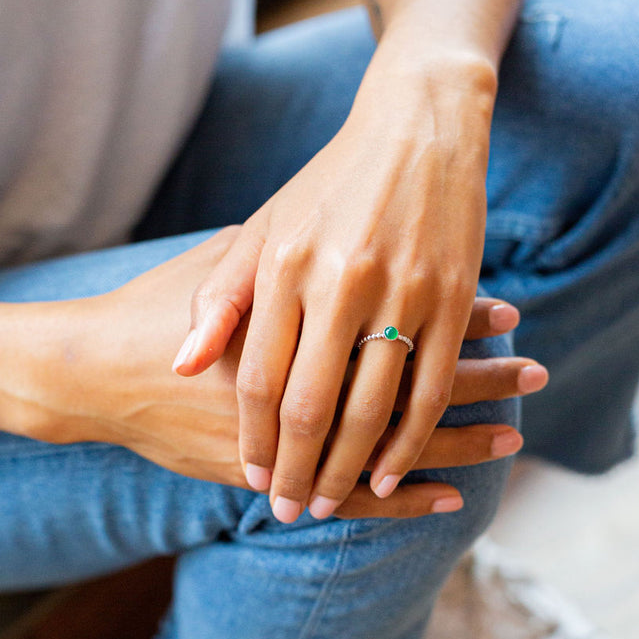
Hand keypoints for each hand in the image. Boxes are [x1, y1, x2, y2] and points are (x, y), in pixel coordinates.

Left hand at [63, 233, 542, 515]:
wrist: (419, 128)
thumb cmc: (328, 186)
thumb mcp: (263, 229)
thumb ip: (221, 299)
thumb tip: (185, 365)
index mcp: (288, 266)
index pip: (262, 377)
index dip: (256, 439)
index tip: (253, 478)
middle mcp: (343, 282)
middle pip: (313, 405)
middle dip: (298, 470)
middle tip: (290, 511)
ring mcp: (403, 292)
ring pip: (373, 408)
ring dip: (349, 469)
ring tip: (330, 503)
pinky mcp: (453, 299)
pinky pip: (431, 390)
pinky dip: (410, 441)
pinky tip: (389, 474)